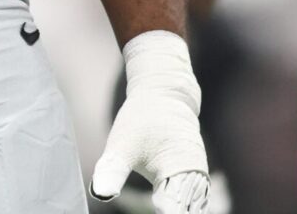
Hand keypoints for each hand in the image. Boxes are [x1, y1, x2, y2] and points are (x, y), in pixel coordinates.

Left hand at [91, 31, 210, 213]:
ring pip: (193, 213)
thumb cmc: (143, 117)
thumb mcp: (123, 141)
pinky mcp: (193, 184)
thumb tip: (99, 193)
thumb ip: (113, 168)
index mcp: (181, 170)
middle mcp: (195, 180)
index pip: (175, 212)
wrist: (166, 95)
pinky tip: (166, 213)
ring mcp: (197, 183)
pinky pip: (192, 209)